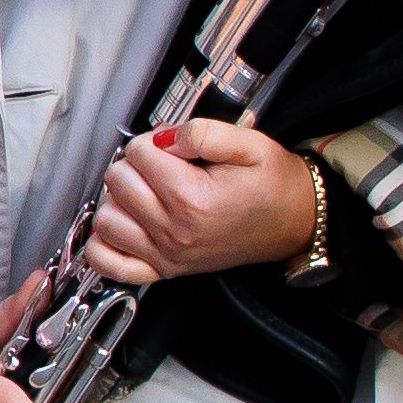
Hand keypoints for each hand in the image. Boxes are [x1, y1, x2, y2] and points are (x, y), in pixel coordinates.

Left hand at [83, 117, 326, 287]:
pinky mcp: (164, 271)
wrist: (296, 223)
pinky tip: (124, 225)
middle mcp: (175, 232)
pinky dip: (105, 244)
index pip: (137, 153)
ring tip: (145, 193)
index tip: (173, 147)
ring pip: (106, 220)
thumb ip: (201, 132)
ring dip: (118, 200)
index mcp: (193, 199)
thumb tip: (162, 137)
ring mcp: (167, 255)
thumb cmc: (275, 186)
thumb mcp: (249, 144)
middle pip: (117, 182)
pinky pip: (109, 263)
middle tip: (161, 166)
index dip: (153, 141)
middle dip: (134, 165)